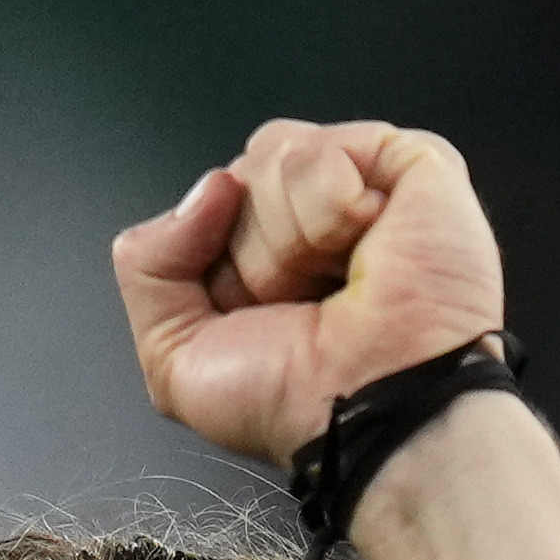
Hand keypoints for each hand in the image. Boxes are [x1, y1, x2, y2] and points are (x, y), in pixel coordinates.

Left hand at [111, 120, 505, 470]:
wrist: (369, 408)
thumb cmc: (296, 405)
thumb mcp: (174, 357)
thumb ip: (147, 265)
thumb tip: (206, 190)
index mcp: (267, 262)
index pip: (209, 202)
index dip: (211, 256)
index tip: (255, 314)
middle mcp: (313, 221)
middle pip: (238, 175)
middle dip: (251, 248)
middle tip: (301, 303)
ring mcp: (363, 187)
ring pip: (273, 154)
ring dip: (290, 235)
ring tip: (338, 282)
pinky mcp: (412, 165)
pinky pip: (320, 151)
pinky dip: (328, 206)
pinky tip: (368, 248)